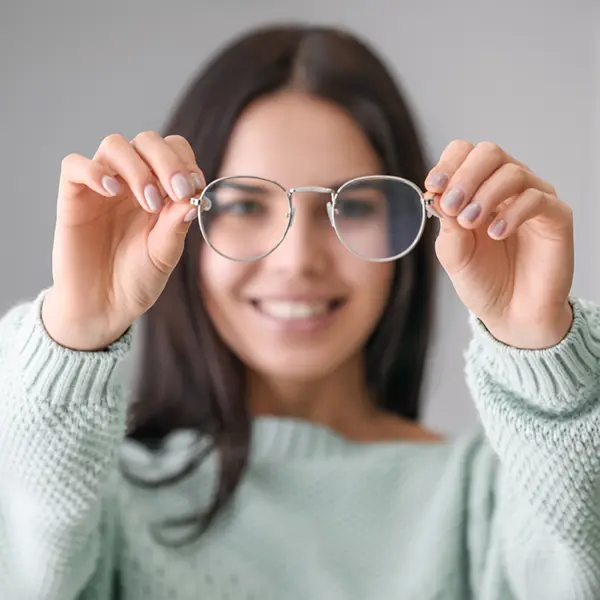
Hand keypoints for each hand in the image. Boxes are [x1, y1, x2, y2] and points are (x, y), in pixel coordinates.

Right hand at [42, 132, 203, 350]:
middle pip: (147, 141)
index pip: (173, 151)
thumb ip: (176, 225)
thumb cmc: (137, 279)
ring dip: (137, 168)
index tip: (194, 188)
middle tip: (177, 191)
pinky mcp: (73, 197)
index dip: (186, 162)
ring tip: (149, 203)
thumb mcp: (165, 254)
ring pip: (114, 145)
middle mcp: (131, 182)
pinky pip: (74, 165)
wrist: (104, 306)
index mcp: (159, 190)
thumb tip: (194, 196)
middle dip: (167, 161)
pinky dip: (94, 171)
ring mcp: (102, 187)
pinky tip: (111, 191)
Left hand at [425, 141, 573, 348]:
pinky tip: (496, 234)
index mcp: (476, 189)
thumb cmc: (481, 281)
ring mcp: (532, 199)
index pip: (464, 154)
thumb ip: (446, 223)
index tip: (434, 186)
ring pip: (513, 172)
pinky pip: (537, 199)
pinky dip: (512, 213)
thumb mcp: (453, 253)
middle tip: (452, 206)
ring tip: (470, 223)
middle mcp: (505, 188)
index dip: (447, 165)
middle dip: (465, 176)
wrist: (510, 314)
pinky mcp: (556, 217)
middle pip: (489, 153)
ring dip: (485, 195)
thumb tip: (437, 193)